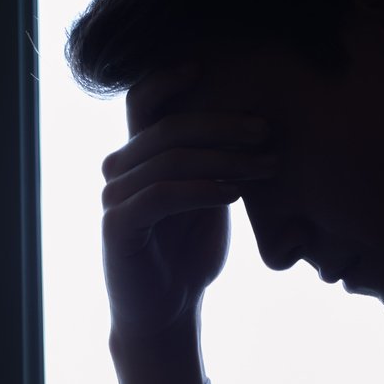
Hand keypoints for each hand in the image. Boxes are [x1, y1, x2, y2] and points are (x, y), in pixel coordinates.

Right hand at [102, 67, 277, 383]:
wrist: (165, 315)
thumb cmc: (189, 255)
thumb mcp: (210, 198)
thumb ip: (217, 162)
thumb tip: (260, 122)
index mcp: (139, 156)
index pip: (141, 100)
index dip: (167, 77)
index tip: (208, 68)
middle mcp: (120, 171)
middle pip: (167, 127)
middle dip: (223, 125)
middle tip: (268, 131)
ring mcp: (115, 198)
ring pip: (169, 159)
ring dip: (224, 159)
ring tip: (267, 166)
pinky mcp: (119, 228)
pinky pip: (160, 195)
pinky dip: (201, 189)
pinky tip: (233, 194)